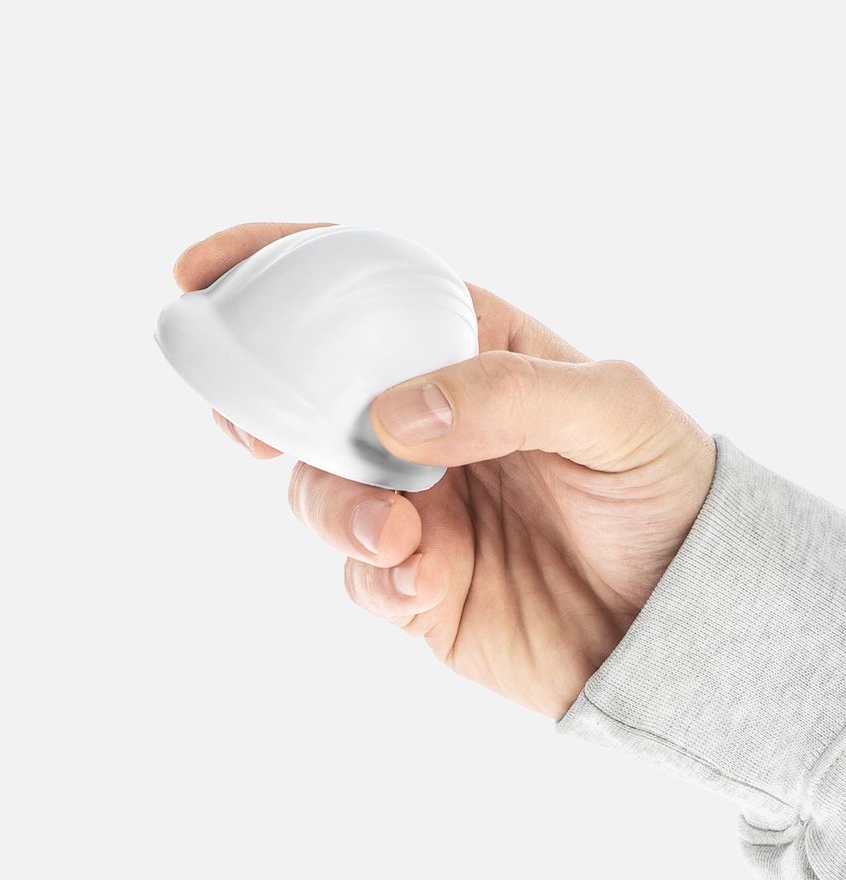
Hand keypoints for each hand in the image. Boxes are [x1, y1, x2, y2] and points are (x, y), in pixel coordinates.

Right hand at [174, 222, 717, 717]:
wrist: (678, 615)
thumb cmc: (659, 487)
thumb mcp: (612, 409)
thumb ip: (508, 393)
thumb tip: (391, 418)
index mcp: (463, 348)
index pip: (357, 285)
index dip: (275, 264)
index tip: (200, 271)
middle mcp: (423, 418)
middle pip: (307, 391)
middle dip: (263, 405)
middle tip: (253, 429)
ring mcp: (413, 498)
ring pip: (318, 490)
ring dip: (339, 510)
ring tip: (404, 537)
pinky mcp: (412, 576)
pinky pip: (358, 570)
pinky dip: (379, 575)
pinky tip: (430, 584)